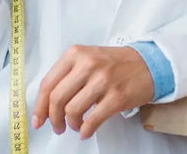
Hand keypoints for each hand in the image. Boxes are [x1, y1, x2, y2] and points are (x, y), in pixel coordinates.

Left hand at [32, 45, 154, 140]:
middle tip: (57, 126)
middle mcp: (88, 64)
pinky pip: (92, 120)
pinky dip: (86, 130)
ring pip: (72, 110)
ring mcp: (103, 80)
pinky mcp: (116, 96)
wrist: (148, 63)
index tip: (38, 119)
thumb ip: (67, 74)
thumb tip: (46, 102)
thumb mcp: (88, 58)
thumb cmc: (116, 63)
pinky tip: (86, 131)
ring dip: (71, 124)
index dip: (39, 106)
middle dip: (53, 119)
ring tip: (76, 126)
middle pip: (57, 99)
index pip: (48, 83)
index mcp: (76, 54)